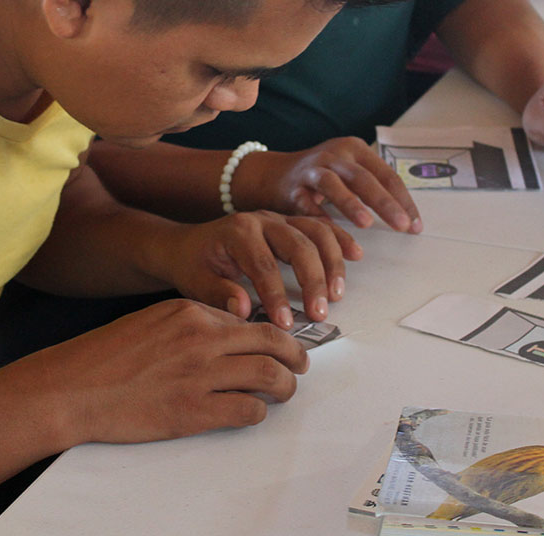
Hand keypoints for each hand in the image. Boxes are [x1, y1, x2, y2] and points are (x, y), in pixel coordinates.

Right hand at [39, 298, 308, 443]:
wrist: (71, 389)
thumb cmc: (103, 358)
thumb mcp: (151, 322)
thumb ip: (189, 326)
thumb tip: (228, 336)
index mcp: (189, 311)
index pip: (247, 318)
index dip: (271, 332)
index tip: (281, 342)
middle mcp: (200, 338)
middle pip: (271, 341)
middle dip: (295, 354)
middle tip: (300, 365)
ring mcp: (199, 375)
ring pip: (269, 375)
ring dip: (285, 385)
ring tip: (285, 391)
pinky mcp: (193, 411)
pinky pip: (247, 410)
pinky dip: (258, 412)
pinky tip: (253, 412)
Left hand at [152, 210, 360, 328]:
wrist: (188, 245)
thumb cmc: (194, 265)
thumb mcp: (196, 283)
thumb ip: (220, 294)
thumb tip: (245, 310)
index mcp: (236, 232)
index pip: (263, 264)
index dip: (276, 295)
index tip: (286, 324)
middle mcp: (261, 219)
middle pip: (297, 244)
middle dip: (312, 280)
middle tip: (320, 313)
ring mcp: (279, 219)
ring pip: (316, 232)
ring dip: (332, 263)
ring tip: (337, 294)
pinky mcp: (291, 223)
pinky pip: (321, 227)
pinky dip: (340, 240)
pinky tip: (355, 256)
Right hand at [238, 137, 422, 233]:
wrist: (270, 175)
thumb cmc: (320, 178)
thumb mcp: (349, 172)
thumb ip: (374, 187)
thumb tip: (407, 216)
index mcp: (355, 150)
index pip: (386, 175)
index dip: (403, 200)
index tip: (415, 225)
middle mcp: (334, 155)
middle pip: (364, 178)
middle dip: (385, 203)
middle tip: (402, 226)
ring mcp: (311, 169)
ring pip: (333, 185)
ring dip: (350, 204)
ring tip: (366, 223)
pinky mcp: (292, 188)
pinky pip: (305, 204)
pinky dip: (318, 217)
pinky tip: (329, 232)